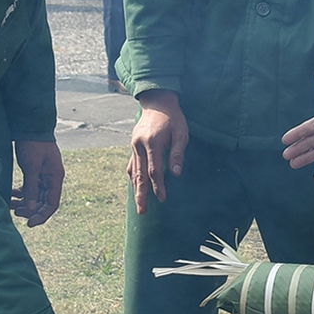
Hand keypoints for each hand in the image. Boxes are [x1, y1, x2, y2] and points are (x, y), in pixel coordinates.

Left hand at [12, 139, 64, 226]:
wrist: (30, 126)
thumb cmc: (33, 144)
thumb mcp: (31, 167)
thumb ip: (31, 188)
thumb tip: (29, 209)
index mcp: (55, 178)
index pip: (52, 204)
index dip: (42, 216)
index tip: (30, 224)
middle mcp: (51, 179)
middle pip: (43, 202)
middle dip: (31, 210)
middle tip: (16, 213)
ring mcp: (43, 176)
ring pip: (35, 196)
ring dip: (24, 203)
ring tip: (10, 206)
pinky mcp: (35, 172)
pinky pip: (29, 188)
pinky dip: (21, 194)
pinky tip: (10, 194)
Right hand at [128, 90, 188, 213]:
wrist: (157, 102)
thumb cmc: (173, 118)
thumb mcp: (181, 133)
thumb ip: (177, 153)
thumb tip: (176, 173)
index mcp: (152, 143)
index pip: (154, 171)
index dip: (158, 186)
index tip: (162, 199)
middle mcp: (140, 146)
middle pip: (140, 175)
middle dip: (141, 194)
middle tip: (142, 211)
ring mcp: (134, 145)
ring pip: (134, 171)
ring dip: (136, 189)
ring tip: (138, 204)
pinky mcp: (133, 145)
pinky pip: (132, 164)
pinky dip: (133, 177)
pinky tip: (134, 187)